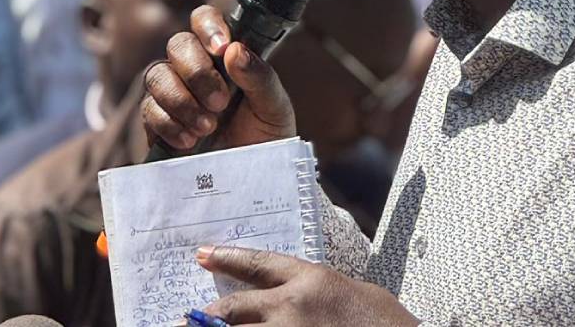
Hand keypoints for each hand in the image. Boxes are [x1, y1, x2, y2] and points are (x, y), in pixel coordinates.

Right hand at [141, 5, 295, 151]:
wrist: (251, 184)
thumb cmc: (266, 140)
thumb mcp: (275, 109)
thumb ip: (260, 78)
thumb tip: (235, 51)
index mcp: (223, 56)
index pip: (204, 20)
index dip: (207, 27)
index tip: (221, 49)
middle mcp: (193, 69)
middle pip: (177, 45)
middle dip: (197, 72)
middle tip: (220, 103)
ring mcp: (172, 95)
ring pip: (156, 76)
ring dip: (182, 101)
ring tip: (207, 128)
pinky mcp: (156, 123)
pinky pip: (149, 111)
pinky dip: (169, 124)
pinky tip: (190, 141)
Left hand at [196, 246, 417, 326]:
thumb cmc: (390, 324)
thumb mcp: (357, 293)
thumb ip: (321, 289)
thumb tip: (296, 292)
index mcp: (310, 280)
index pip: (257, 263)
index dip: (227, 259)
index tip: (203, 255)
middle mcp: (292, 307)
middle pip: (232, 308)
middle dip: (206, 316)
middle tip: (184, 318)